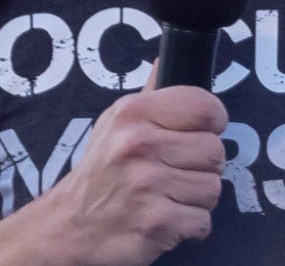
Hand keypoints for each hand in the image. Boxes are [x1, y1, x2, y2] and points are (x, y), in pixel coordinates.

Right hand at [36, 66, 227, 264]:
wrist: (69, 225)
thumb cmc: (101, 171)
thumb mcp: (115, 122)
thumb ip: (150, 95)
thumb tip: (168, 59)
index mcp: (134, 113)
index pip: (206, 107)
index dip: (212, 122)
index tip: (201, 132)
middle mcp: (140, 145)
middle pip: (215, 151)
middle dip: (202, 166)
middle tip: (176, 170)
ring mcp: (149, 186)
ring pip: (213, 188)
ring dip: (196, 197)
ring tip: (168, 194)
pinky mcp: (157, 223)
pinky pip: (203, 221)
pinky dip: (189, 225)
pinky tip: (165, 216)